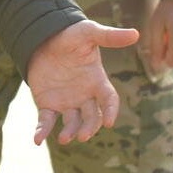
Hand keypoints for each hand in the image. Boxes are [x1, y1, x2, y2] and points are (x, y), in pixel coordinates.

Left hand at [25, 19, 139, 145]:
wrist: (43, 37)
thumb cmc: (70, 35)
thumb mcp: (89, 32)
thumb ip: (109, 36)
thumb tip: (136, 33)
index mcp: (97, 82)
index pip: (109, 100)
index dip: (110, 111)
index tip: (110, 122)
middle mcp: (84, 96)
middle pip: (92, 117)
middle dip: (89, 127)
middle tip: (83, 135)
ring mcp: (66, 102)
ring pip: (71, 123)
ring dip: (69, 132)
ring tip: (64, 139)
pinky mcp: (48, 104)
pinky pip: (46, 121)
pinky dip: (42, 131)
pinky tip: (37, 139)